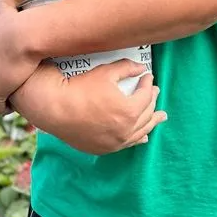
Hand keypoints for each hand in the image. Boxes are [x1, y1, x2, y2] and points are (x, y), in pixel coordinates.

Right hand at [10, 58, 167, 154]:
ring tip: (161, 117)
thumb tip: (142, 68)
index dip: (148, 84)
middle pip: (146, 114)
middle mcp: (125, 130)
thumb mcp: (106, 72)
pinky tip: (143, 137)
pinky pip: (126, 144)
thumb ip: (127, 68)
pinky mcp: (104, 148)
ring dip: (151, 122)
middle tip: (155, 92)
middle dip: (152, 101)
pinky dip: (137, 138)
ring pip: (140, 132)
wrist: (55, 108)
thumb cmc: (80, 88)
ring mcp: (115, 142)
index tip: (147, 77)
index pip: (145, 96)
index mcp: (129, 111)